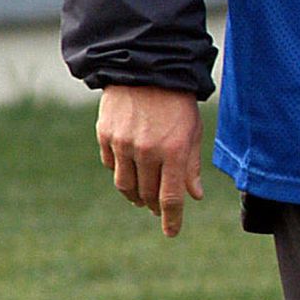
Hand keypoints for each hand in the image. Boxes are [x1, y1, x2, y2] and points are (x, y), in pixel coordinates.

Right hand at [96, 85, 203, 237]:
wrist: (145, 67)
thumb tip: (194, 196)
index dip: (171, 219)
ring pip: (125, 185)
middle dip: (154, 205)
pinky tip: (128, 171)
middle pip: (146, 194)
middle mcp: (146, 151)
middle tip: (158, 208)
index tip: (171, 232)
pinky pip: (111, 165)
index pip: (171, 197)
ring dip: (135, 195)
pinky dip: (120, 172)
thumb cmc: (177, 101)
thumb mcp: (192, 131)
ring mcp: (122, 144)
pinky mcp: (105, 135)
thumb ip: (191, 165)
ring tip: (142, 197)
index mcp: (173, 151)